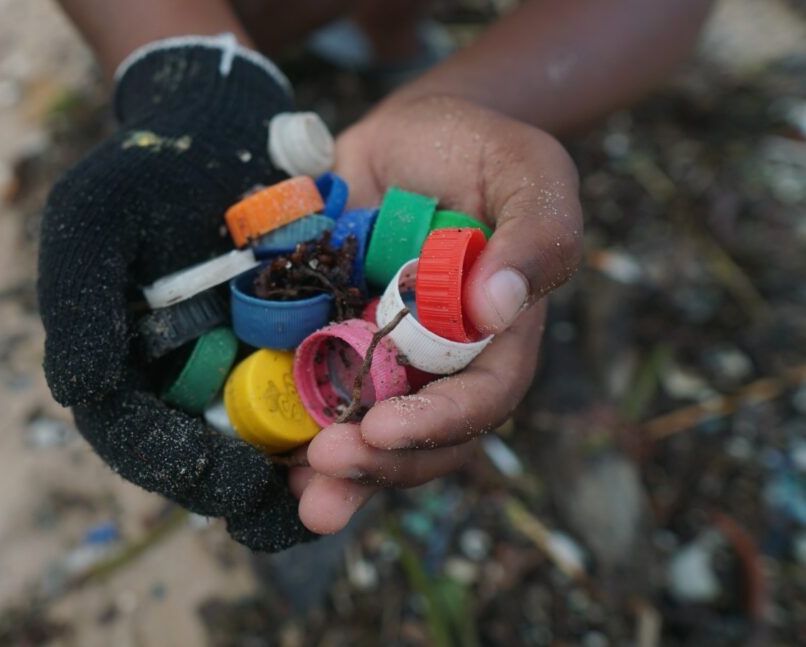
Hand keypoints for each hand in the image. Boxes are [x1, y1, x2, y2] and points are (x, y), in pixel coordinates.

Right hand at [37, 38, 315, 550]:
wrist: (219, 129)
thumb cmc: (144, 171)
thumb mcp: (94, 221)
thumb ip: (79, 305)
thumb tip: (79, 393)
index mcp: (124, 369)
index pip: (140, 440)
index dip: (182, 469)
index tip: (231, 481)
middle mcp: (181, 383)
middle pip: (207, 461)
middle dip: (251, 493)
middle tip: (299, 506)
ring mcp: (240, 369)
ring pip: (268, 442)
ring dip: (304, 473)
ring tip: (345, 484)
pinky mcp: (297, 346)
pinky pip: (320, 395)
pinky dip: (344, 417)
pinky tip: (378, 430)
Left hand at [291, 95, 582, 532]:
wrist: (407, 136)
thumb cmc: (478, 149)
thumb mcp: (527, 170)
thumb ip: (538, 231)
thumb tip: (501, 304)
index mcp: (498, 336)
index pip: (481, 400)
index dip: (437, 424)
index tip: (383, 429)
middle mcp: (440, 362)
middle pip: (422, 439)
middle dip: (378, 465)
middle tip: (325, 467)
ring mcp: (383, 356)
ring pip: (369, 435)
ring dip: (337, 475)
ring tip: (300, 495)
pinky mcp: (332, 341)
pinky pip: (314, 397)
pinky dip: (292, 430)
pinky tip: (268, 455)